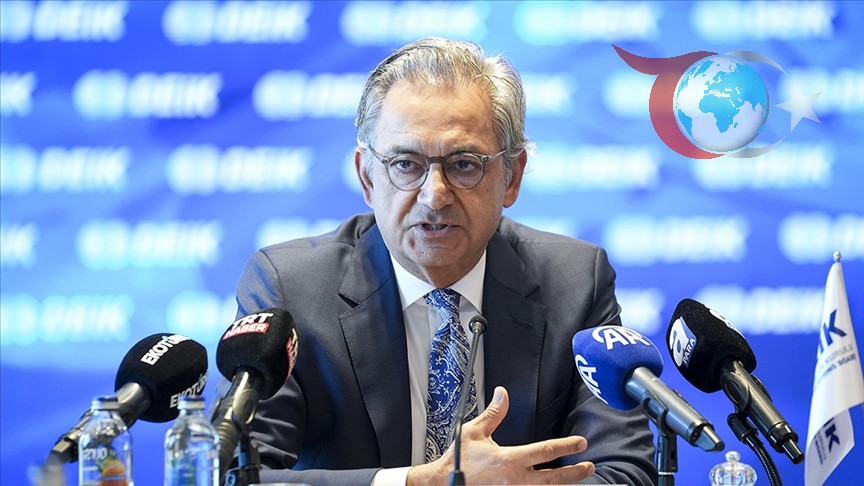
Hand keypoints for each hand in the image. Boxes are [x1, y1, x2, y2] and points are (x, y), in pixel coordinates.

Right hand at [407, 386, 595, 484]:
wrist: (443, 485)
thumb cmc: (458, 460)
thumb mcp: (474, 432)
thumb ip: (494, 413)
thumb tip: (503, 393)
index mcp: (509, 459)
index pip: (546, 451)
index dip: (566, 446)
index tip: (581, 443)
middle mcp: (515, 479)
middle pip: (553, 478)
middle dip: (574, 473)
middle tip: (589, 466)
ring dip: (563, 485)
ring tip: (577, 480)